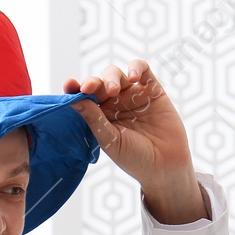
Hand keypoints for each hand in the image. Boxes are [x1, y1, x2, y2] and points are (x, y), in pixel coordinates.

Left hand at [63, 59, 205, 223]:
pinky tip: (133, 77)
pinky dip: (136, 67)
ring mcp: (133, 95)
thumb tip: (73, 99)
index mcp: (100, 116)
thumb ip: (94, 119)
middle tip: (90, 88)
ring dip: (111, 77)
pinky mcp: (152, 90)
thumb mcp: (110, 140)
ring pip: (116, 74)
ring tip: (115, 90)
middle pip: (99, 83)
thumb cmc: (135, 159)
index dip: (75, 88)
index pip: (84, 97)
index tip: (69, 86)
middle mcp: (114, 103)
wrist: (165, 167)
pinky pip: (142, 70)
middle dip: (93, 83)